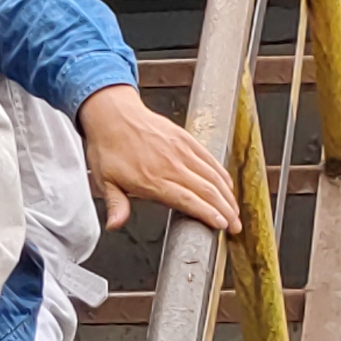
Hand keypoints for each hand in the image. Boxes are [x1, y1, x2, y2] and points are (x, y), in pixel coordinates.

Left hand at [78, 83, 240, 234]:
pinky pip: (209, 159)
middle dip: (225, 211)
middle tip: (235, 226)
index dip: (208, 214)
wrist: (113, 113)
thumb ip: (116, 204)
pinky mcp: (186, 139)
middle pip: (207, 191)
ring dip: (227, 196)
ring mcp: (181, 151)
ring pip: (213, 176)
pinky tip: (228, 186)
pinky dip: (222, 174)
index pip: (188, 200)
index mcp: (152, 179)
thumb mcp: (104, 180)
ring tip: (235, 212)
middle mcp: (171, 165)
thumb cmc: (108, 147)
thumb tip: (114, 225)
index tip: (221, 226)